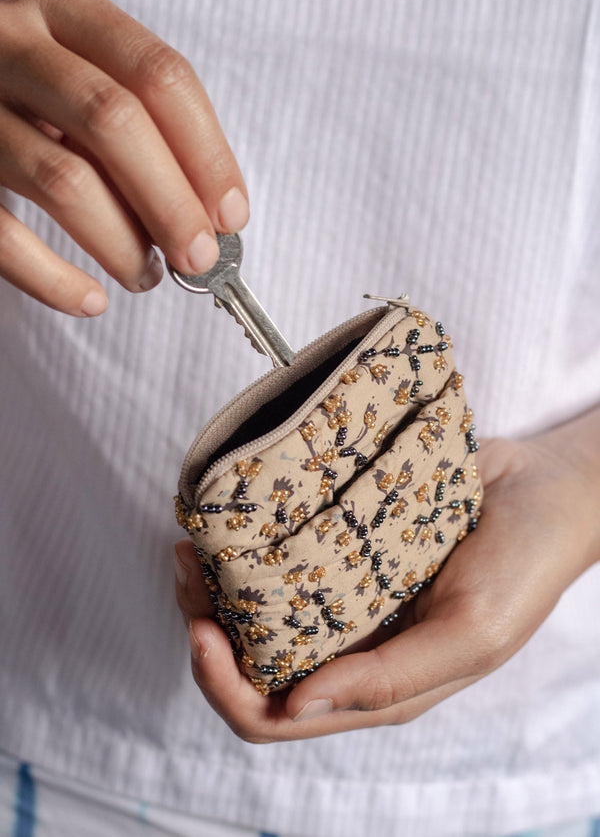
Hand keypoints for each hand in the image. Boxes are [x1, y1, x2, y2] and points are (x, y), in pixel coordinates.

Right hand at [0, 0, 248, 315]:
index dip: (206, 154)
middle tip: (199, 257)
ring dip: (120, 244)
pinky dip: (54, 280)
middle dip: (171, 203)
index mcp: (61, 7)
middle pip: (114, 121)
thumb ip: (144, 126)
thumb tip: (212, 215)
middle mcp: (10, 42)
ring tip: (145, 274)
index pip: (158, 75)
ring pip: (62, 181)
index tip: (230, 215)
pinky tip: (90, 299)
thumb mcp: (87, 79)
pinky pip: (4, 236)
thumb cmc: (34, 98)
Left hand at [174, 403, 599, 742]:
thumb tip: (296, 706)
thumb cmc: (523, 568)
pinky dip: (249, 546)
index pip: (274, 716)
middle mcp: (349, 647)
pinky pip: (281, 558)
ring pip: (254, 610)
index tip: (201, 628)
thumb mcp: (471, 635)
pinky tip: (236, 516)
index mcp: (375, 687)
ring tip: (196, 539)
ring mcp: (344, 597)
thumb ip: (388, 681)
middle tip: (186, 569)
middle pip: (247, 664)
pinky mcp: (344, 549)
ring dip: (215, 583)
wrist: (544, 490)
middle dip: (203, 626)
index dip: (224, 686)